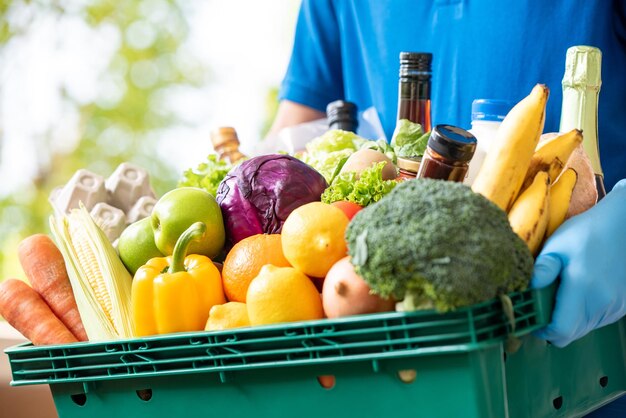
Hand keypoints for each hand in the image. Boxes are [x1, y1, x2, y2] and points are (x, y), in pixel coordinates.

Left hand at [531, 179, 625, 346]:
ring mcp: (615, 307)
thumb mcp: (558, 246)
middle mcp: (603, 304)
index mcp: (584, 290)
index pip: (561, 331)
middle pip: (571, 335)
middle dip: (552, 325)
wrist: (623, 226)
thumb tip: (525, 291)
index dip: (542, 330)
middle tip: (542, 304)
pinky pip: (596, 321)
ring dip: (568, 319)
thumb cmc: (588, 233)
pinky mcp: (622, 306)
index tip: (532, 318)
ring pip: (584, 329)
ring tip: (561, 293)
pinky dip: (583, 314)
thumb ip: (542, 270)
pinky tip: (579, 292)